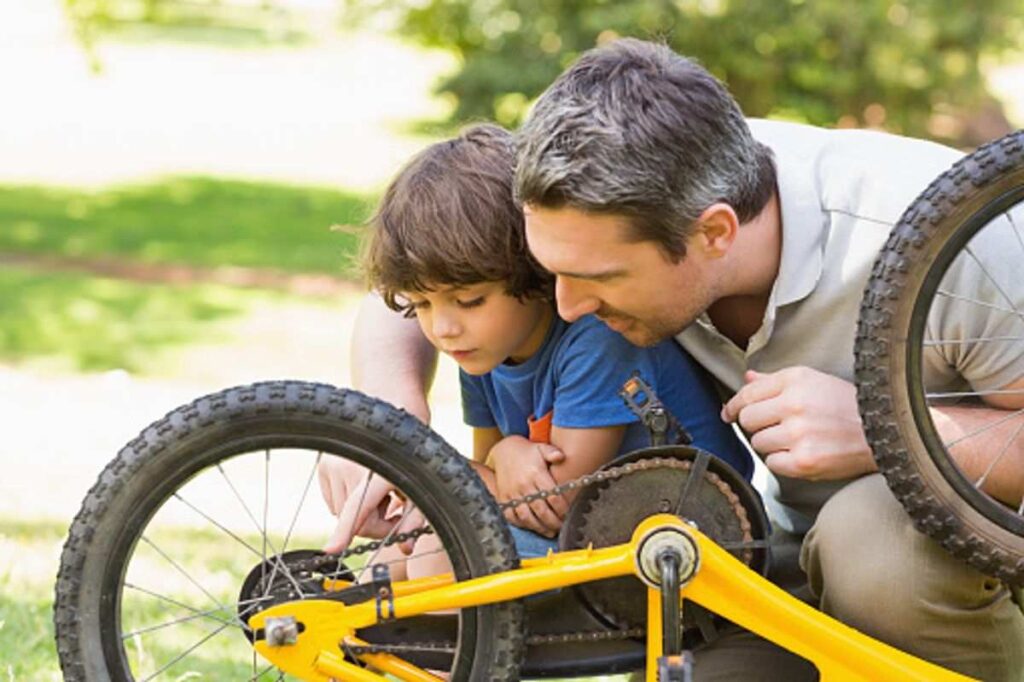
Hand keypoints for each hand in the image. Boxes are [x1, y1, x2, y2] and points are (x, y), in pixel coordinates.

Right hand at [319, 459, 424, 553]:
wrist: (393, 433)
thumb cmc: (410, 462)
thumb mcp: (419, 491)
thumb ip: (413, 521)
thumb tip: (406, 550)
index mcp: (377, 471)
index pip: (358, 507)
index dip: (345, 531)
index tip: (331, 549)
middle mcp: (351, 464)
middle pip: (353, 520)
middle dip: (374, 524)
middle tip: (392, 510)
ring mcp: (334, 465)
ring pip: (340, 515)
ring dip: (360, 514)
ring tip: (378, 492)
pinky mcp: (324, 466)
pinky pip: (333, 503)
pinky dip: (347, 503)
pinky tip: (362, 486)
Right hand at [490, 436, 567, 537]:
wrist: (503, 451)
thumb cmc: (527, 452)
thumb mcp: (541, 448)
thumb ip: (553, 452)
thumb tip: (562, 456)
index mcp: (535, 474)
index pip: (553, 496)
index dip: (562, 509)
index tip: (568, 515)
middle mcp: (523, 485)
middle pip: (541, 510)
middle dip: (553, 521)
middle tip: (562, 527)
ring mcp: (512, 494)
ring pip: (527, 517)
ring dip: (539, 527)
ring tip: (550, 531)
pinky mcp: (503, 499)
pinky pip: (512, 517)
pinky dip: (522, 524)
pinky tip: (533, 527)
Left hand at [720, 367, 875, 480]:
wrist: (885, 431)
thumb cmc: (848, 405)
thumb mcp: (813, 380)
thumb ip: (775, 381)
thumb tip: (747, 378)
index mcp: (794, 380)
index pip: (747, 394)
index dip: (734, 406)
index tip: (729, 413)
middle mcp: (794, 404)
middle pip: (748, 420)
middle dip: (757, 425)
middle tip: (778, 427)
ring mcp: (798, 434)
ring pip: (758, 443)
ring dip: (771, 445)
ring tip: (796, 439)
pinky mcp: (804, 460)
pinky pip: (772, 464)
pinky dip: (783, 462)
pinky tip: (801, 453)